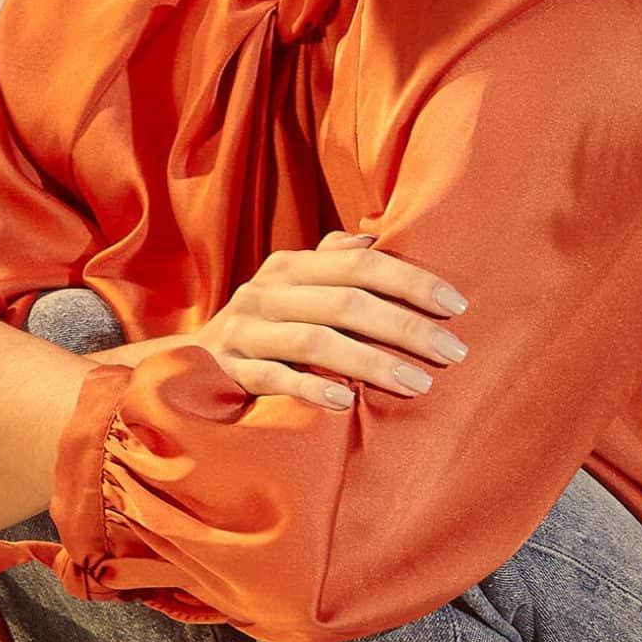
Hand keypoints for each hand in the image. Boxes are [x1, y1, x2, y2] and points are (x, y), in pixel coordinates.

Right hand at [180, 228, 472, 409]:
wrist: (185, 364)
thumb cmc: (263, 326)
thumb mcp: (292, 287)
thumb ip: (331, 261)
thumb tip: (377, 238)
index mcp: (291, 266)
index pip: (362, 264)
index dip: (412, 281)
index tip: (456, 306)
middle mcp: (267, 291)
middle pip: (347, 302)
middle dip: (406, 327)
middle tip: (453, 352)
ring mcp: (245, 331)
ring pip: (315, 342)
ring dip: (372, 362)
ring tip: (418, 383)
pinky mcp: (228, 369)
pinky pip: (273, 378)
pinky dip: (311, 389)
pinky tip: (348, 403)